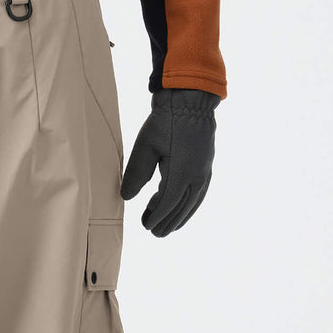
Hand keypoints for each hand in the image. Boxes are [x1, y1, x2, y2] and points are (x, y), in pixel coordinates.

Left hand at [120, 88, 219, 236]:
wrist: (191, 100)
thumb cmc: (166, 121)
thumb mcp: (145, 146)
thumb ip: (136, 174)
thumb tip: (127, 197)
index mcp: (182, 172)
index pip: (169, 203)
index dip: (158, 216)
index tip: (146, 225)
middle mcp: (197, 176)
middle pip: (182, 207)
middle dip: (168, 222)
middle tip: (154, 232)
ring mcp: (204, 171)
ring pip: (193, 202)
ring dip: (180, 216)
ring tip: (168, 226)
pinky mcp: (206, 165)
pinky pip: (199, 193)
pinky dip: (190, 204)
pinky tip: (182, 206)